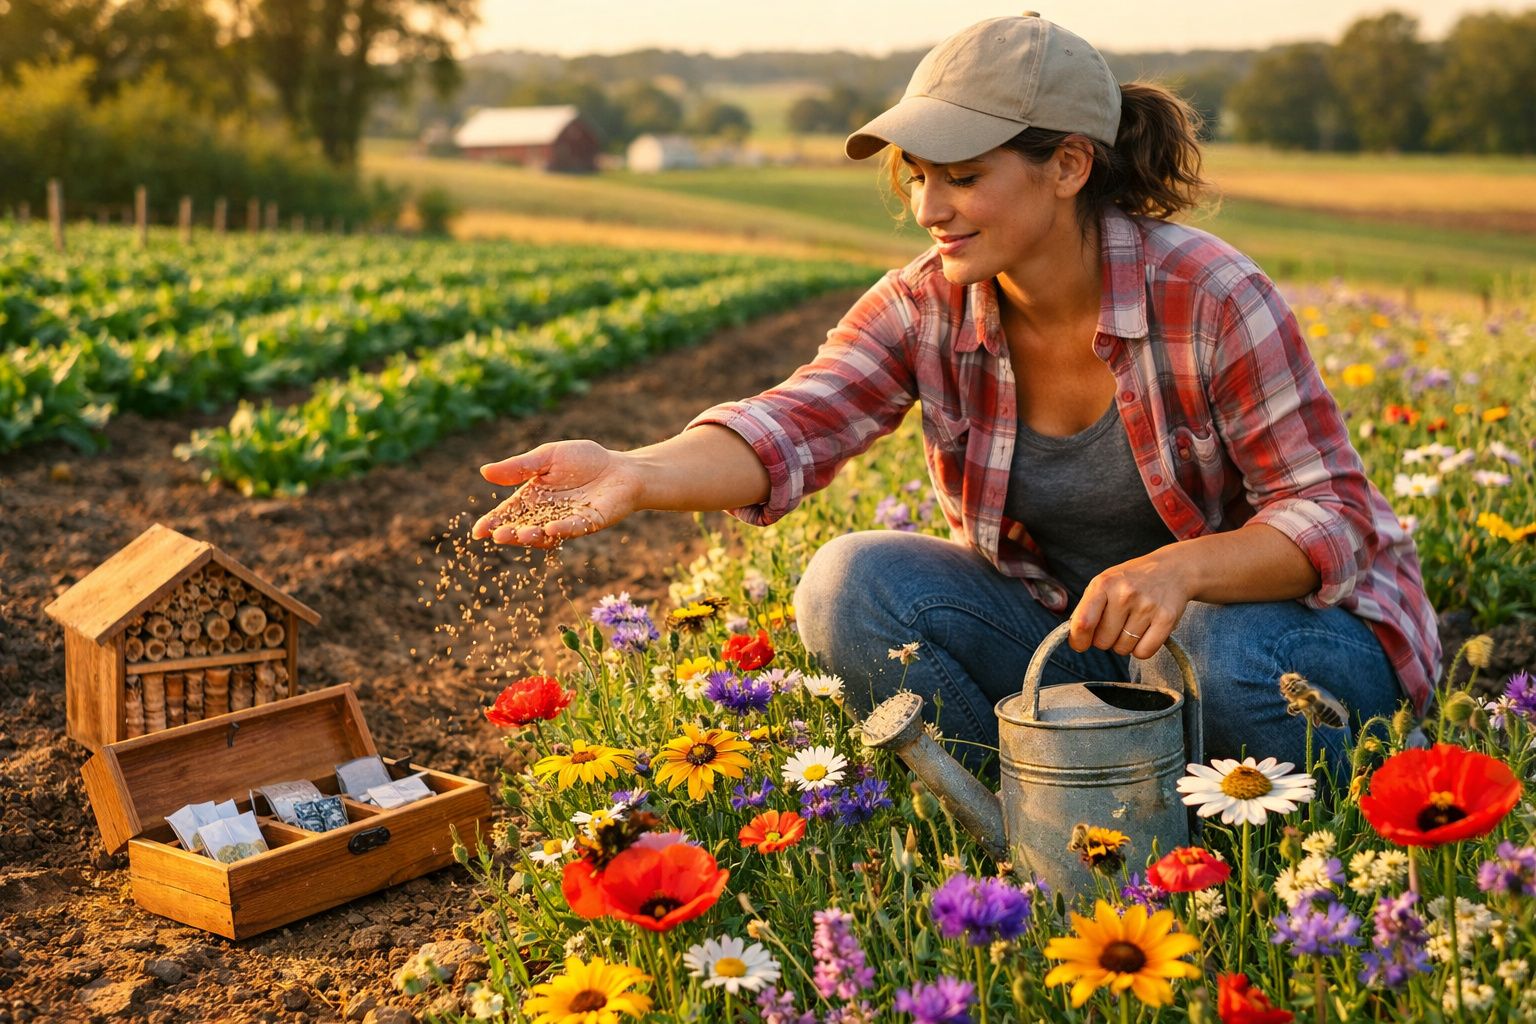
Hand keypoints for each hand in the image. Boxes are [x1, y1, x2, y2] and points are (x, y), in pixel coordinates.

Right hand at [472, 440, 642, 548]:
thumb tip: (483, 471)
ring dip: (532, 536)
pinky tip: (551, 528)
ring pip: (546, 533)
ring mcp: (568, 521)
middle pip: (523, 527)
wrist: (622, 468)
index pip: (509, 513)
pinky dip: (562, 529)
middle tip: (499, 535)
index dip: (493, 523)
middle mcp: (548, 514)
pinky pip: (573, 528)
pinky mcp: (590, 523)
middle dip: (511, 533)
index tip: (478, 532)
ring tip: (522, 534)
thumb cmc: (585, 460)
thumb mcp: (547, 457)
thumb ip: (519, 467)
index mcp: (534, 497)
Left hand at [1067, 547, 1194, 660]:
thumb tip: (1075, 638)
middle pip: (1103, 641)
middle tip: (1116, 625)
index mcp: (1104, 584)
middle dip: (1105, 639)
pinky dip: (1142, 649)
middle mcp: (1125, 594)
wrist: (1173, 569)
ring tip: (1132, 624)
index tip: (1080, 643)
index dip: (1078, 640)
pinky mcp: (1166, 619)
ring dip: (1124, 644)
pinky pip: (1144, 652)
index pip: (1083, 622)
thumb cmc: (1132, 580)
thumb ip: (1086, 608)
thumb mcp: (1104, 583)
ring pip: (1123, 649)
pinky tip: (1145, 632)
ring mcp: (1147, 606)